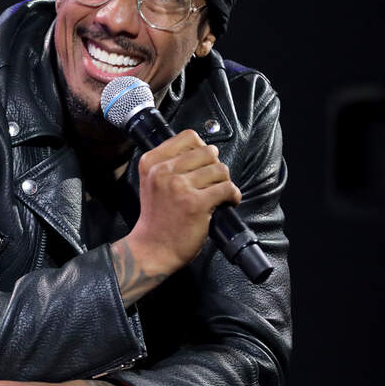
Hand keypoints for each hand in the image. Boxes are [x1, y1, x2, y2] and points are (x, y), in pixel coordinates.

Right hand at [116, 129, 240, 304]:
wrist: (153, 249)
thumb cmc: (157, 217)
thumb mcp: (152, 181)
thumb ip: (169, 163)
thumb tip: (204, 149)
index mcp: (151, 162)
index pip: (188, 137)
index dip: (202, 149)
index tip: (203, 164)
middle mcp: (163, 171)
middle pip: (207, 152)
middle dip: (215, 167)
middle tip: (212, 182)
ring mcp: (179, 186)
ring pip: (220, 169)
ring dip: (224, 182)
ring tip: (218, 194)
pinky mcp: (196, 203)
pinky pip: (227, 188)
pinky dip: (233, 196)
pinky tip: (228, 202)